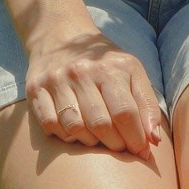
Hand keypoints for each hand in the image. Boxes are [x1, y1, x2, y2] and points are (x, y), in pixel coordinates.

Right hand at [25, 24, 164, 156]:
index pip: (125, 112)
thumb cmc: (104, 62)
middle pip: (100, 124)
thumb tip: (153, 140)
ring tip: (99, 139)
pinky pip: (50, 125)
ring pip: (74, 127)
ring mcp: (56, 80)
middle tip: (120, 148)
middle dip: (115, 144)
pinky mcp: (35, 89)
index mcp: (111, 68)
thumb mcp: (133, 72)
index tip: (141, 152)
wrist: (61, 36)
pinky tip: (75, 132)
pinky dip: (65, 136)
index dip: (136, 138)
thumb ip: (147, 105)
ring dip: (90, 142)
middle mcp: (81, 72)